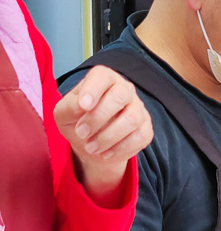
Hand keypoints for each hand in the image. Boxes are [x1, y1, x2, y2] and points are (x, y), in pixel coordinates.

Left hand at [54, 66, 152, 202]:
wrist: (91, 143)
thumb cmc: (77, 121)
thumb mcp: (64, 113)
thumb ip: (69, 106)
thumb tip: (82, 106)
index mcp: (103, 79)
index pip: (103, 76)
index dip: (93, 90)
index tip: (83, 106)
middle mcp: (124, 89)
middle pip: (120, 97)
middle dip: (98, 118)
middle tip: (82, 133)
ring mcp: (138, 108)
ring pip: (132, 119)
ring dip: (108, 137)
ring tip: (91, 147)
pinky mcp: (146, 128)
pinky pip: (140, 137)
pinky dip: (121, 149)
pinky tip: (106, 153)